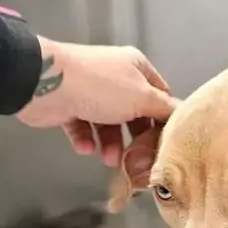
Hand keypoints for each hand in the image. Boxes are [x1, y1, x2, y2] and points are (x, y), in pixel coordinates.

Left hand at [16, 37, 179, 165]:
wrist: (46, 84)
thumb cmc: (99, 86)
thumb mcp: (143, 98)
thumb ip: (165, 109)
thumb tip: (182, 114)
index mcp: (136, 68)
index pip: (160, 95)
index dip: (165, 117)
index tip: (167, 139)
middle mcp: (115, 78)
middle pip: (134, 113)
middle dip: (135, 137)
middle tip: (139, 155)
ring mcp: (90, 92)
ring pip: (108, 123)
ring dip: (111, 143)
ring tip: (109, 159)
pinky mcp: (68, 106)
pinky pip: (83, 127)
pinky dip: (86, 139)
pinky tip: (87, 147)